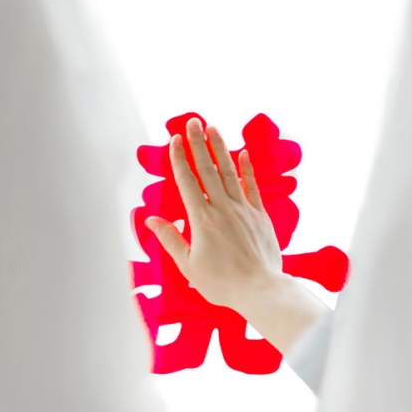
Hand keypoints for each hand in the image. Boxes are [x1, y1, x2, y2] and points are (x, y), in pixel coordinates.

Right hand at [145, 118, 327, 354]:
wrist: (259, 290)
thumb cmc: (221, 283)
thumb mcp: (187, 265)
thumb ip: (170, 239)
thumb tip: (151, 219)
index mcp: (201, 220)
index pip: (187, 182)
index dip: (179, 159)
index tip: (174, 140)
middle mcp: (222, 209)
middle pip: (207, 170)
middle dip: (198, 143)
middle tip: (192, 121)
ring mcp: (244, 210)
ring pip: (229, 172)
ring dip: (220, 149)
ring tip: (213, 128)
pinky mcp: (260, 216)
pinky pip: (252, 187)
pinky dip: (247, 169)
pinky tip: (242, 153)